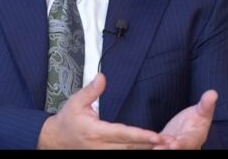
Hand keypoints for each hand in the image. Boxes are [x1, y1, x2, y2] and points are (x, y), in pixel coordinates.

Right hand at [37, 73, 161, 148]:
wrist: (55, 140)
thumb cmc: (67, 120)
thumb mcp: (75, 102)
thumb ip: (91, 90)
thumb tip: (102, 76)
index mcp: (96, 132)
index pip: (123, 134)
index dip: (141, 135)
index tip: (157, 136)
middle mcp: (102, 147)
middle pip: (131, 147)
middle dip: (152, 145)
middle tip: (172, 142)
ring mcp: (103, 155)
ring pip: (130, 154)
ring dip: (148, 150)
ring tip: (167, 146)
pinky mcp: (105, 157)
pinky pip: (125, 156)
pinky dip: (138, 152)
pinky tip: (151, 149)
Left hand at [154, 90, 217, 149]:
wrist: (187, 128)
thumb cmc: (196, 119)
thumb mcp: (202, 112)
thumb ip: (206, 105)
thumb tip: (213, 92)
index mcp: (194, 138)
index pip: (189, 142)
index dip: (182, 144)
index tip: (174, 144)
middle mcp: (184, 146)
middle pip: (176, 149)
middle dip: (166, 149)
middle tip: (157, 148)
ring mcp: (173, 147)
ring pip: (165, 148)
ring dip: (158, 148)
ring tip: (150, 147)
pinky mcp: (162, 146)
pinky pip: (156, 145)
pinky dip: (150, 145)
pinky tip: (142, 144)